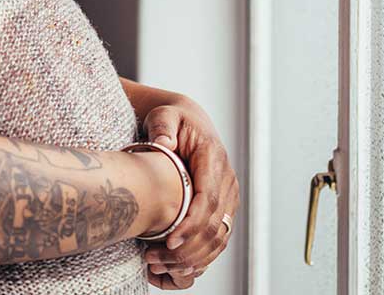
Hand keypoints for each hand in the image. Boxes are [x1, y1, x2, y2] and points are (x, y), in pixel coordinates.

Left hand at [138, 96, 239, 286]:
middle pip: (214, 224)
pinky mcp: (224, 207)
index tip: (170, 241)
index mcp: (213, 158)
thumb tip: (163, 143)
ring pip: (219, 236)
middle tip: (156, 259)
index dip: (191, 224)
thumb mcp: (164, 116)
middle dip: (187, 247)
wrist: (189, 122)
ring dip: (193, 257)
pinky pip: (218, 238)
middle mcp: (226, 180)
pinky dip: (201, 256)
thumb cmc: (174, 120)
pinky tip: (179, 267)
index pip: (208, 198)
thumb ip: (163, 127)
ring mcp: (228, 195)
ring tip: (162, 266)